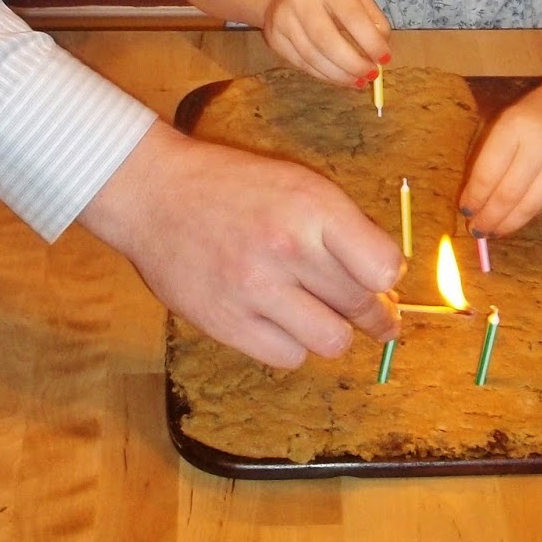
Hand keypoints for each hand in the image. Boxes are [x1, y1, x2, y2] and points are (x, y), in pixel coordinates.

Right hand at [81, 121, 403, 367]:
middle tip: (371, 313)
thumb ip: (340, 229)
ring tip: (318, 314)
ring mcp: (255, 290)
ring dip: (332, 331)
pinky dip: (291, 344)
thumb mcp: (295, 182)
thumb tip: (384, 287)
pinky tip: (278, 320)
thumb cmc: (232, 186)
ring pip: (332, 342)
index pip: (382, 266)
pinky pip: (288, 358)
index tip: (381, 280)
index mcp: (311, 205)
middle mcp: (287, 247)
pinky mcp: (227, 324)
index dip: (387, 277)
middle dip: (373, 313)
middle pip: (361, 306)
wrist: (154, 194)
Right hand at [262, 0, 391, 86]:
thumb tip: (381, 48)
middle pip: (327, 40)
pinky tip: (340, 79)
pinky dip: (324, 76)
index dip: (370, 41)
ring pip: (312, 57)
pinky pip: (302, 64)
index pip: (351, 16)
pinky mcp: (274, 39)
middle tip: (371, 75)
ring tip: (358, 81)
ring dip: (339, 75)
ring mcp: (282, 20)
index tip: (385, 58)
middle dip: (353, 63)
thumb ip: (371, 17)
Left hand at [458, 77, 541, 237]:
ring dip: (509, 223)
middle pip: (509, 193)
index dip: (475, 196)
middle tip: (477, 230)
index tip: (465, 210)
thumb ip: (494, 153)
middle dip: (489, 217)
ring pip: (530, 205)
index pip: (488, 171)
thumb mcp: (511, 120)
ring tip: (494, 231)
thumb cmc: (540, 110)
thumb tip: (476, 195)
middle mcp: (539, 145)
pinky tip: (518, 219)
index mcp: (514, 126)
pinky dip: (530, 214)